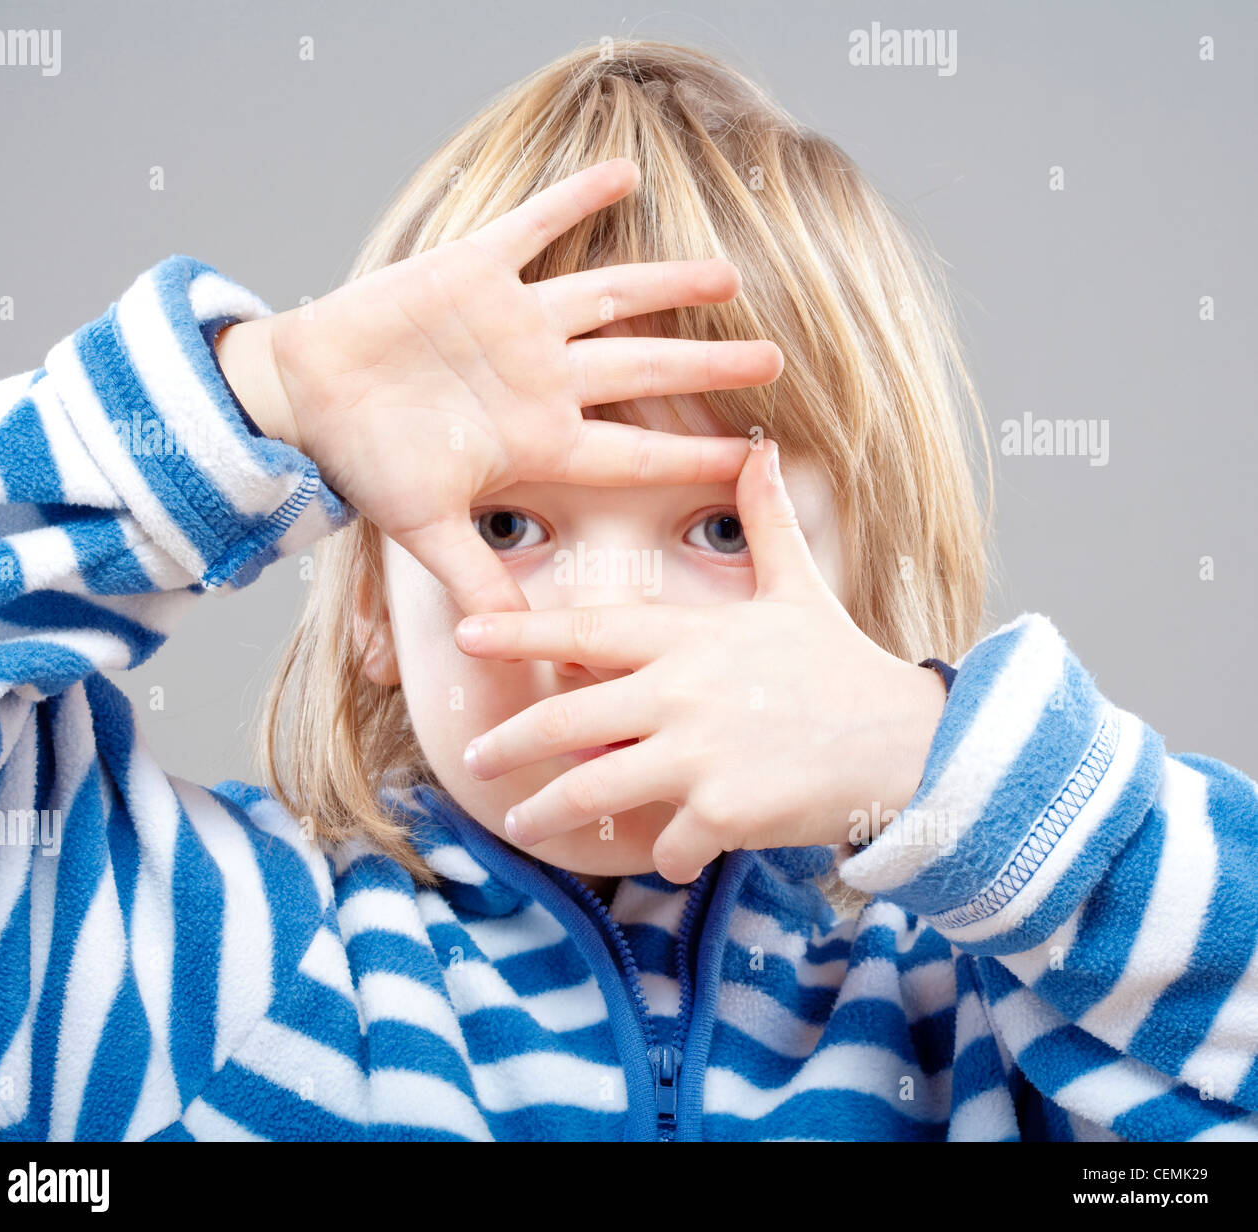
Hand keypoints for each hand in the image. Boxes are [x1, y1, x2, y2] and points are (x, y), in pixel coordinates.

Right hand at [214, 157, 782, 614]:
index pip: (634, 450)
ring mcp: (514, 323)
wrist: (306, 398)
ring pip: (610, 295)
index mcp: (539, 439)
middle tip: (774, 359)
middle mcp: (543, 379)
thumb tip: (509, 650)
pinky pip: (534, 226)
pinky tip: (625, 171)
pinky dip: (575, 198)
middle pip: (645, 367)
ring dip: (668, 283)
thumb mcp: (425, 530)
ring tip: (729, 275)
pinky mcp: (473, 272)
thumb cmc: (367, 462)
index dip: (692, 454)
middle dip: (708, 363)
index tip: (749, 456)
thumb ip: (476, 580)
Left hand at [452, 441, 947, 883]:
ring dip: (549, 811)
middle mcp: (681, 691)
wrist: (909, 741)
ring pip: (593, 790)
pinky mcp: (723, 813)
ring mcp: (699, 754)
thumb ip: (766, 522)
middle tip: (474, 757)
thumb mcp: (799, 588)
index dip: (521, 631)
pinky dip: (661, 854)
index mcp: (689, 636)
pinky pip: (666, 842)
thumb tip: (761, 449)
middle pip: (567, 721)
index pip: (587, 631)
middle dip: (511, 743)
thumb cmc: (843, 665)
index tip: (467, 633)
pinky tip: (665, 856)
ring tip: (523, 823)